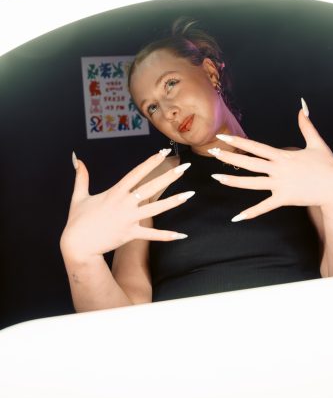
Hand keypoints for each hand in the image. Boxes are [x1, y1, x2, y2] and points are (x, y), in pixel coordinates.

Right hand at [60, 150, 193, 258]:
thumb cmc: (78, 221)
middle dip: (169, 176)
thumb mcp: (79, 196)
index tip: (163, 152)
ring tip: (190, 194)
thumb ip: (81, 177)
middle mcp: (125, 203)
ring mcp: (129, 219)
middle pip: (151, 187)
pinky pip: (152, 236)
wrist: (77, 246)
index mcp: (115, 192)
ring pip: (156, 209)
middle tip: (186, 167)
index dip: (151, 162)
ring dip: (174, 201)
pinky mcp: (130, 234)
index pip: (137, 173)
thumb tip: (77, 159)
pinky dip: (167, 236)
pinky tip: (182, 234)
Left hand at [209, 108, 332, 220]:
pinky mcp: (284, 199)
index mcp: (282, 156)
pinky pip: (264, 207)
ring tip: (216, 179)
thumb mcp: (317, 143)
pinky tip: (236, 217)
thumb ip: (306, 125)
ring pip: (251, 183)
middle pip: (248, 163)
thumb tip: (302, 107)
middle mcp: (278, 169)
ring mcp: (280, 185)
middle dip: (229, 158)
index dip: (238, 142)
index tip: (222, 137)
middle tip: (212, 152)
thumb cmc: (328, 165)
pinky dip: (250, 213)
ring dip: (233, 181)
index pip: (255, 147)